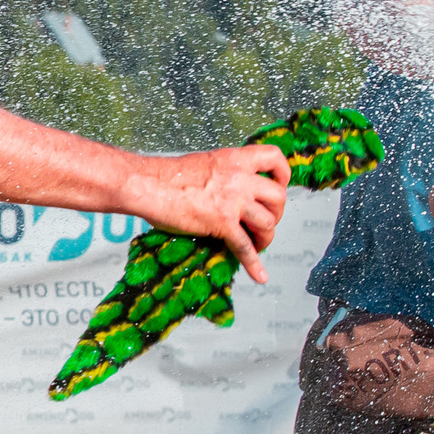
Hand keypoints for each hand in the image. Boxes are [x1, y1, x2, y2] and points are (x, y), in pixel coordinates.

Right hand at [129, 142, 291, 278]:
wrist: (150, 185)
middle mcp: (241, 178)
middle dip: (276, 213)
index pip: (274, 157)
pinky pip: (245, 247)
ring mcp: (234, 201)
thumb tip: (227, 190)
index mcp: (236, 159)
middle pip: (278, 196)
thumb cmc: (168, 176)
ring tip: (258, 244)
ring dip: (266, 237)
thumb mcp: (205, 164)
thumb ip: (224, 174)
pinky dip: (254, 264)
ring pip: (268, 223)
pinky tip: (259, 275)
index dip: (282, 174)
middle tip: (264, 222)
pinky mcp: (223, 223)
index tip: (279, 185)